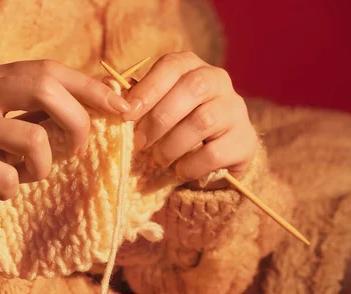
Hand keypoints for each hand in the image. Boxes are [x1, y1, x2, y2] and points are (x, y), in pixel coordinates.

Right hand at [0, 60, 129, 222]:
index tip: (123, 106)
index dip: (90, 87)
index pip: (48, 70)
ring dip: (42, 168)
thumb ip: (42, 107)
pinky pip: (9, 179)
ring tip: (24, 175)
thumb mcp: (2, 117)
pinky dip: (12, 191)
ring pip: (34, 140)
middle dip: (78, 121)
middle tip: (79, 149)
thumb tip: (106, 95)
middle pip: (44, 88)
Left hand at [122, 51, 257, 181]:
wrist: (213, 157)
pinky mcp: (244, 140)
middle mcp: (218, 81)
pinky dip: (190, 165)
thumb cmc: (174, 126)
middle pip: (192, 89)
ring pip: (203, 121)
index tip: (126, 114)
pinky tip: (179, 170)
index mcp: (192, 67)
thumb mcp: (153, 109)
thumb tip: (106, 84)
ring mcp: (235, 109)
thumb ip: (133, 98)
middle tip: (139, 143)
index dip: (148, 88)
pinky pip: (214, 153)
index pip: (172, 66)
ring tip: (158, 160)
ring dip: (172, 145)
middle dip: (159, 119)